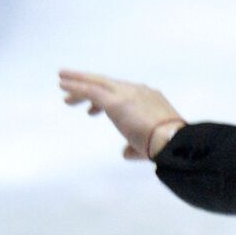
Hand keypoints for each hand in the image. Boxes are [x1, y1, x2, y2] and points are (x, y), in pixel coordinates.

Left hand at [58, 69, 185, 159]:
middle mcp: (137, 91)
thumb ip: (134, 147)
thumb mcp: (150, 144)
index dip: (106, 101)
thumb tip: (125, 152)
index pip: (124, 94)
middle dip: (89, 83)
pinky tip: (63, 85)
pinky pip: (90, 90)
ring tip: (62, 82)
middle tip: (70, 86)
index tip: (92, 110)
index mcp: (150, 99)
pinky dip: (75, 86)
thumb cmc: (167, 145)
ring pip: (97, 83)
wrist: (173, 141)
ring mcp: (126, 94)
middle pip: (108, 84)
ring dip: (78, 82)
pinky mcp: (114, 101)